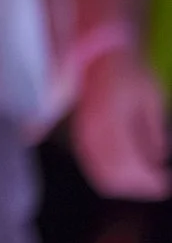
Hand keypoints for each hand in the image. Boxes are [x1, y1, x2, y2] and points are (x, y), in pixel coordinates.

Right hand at [73, 45, 169, 201]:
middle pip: (113, 174)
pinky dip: (109, 176)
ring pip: (99, 173)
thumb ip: (153, 131)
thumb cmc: (129, 72)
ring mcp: (83, 134)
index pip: (129, 163)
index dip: (148, 179)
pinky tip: (125, 173)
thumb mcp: (151, 97)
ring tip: (143, 181)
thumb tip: (159, 158)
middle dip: (137, 186)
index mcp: (114, 119)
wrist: (100, 55)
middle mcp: (94, 129)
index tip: (165, 183)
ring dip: (123, 184)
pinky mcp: (80, 135)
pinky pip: (91, 165)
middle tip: (157, 185)